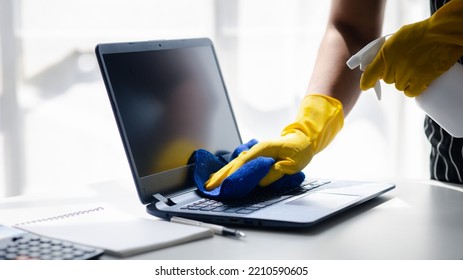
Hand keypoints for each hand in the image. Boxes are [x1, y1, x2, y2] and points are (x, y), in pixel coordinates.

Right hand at [205, 94, 342, 189]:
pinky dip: (228, 170)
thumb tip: (261, 182)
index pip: (244, 163)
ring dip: (221, 173)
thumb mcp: (293, 163)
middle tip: (210, 186)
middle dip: (221, 175)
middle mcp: (255, 150)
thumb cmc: (299, 150)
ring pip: (234, 163)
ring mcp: (254, 152)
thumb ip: (277, 172)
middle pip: (234, 163)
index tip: (224, 184)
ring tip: (210, 182)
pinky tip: (220, 175)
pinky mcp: (254, 156)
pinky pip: (238, 164)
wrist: (302, 139)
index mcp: (264, 149)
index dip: (233, 174)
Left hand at [360, 0, 462, 96]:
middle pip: (387, 79)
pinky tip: (416, 82)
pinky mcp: (420, 82)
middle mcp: (394, 68)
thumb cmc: (421, 32)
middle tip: (403, 64)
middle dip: (392, 73)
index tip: (366, 86)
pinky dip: (412, 89)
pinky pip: (410, 92)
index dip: (366, 82)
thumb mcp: (397, 37)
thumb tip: (381, 62)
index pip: (369, 75)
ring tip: (414, 68)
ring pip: (399, 86)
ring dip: (404, 80)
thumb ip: (386, 51)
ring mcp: (407, 76)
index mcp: (385, 55)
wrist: (442, 34)